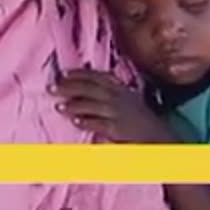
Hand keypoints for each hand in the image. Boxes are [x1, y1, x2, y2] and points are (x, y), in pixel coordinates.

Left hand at [52, 69, 174, 143]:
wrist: (158, 135)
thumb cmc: (140, 117)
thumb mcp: (128, 97)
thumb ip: (111, 90)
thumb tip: (89, 85)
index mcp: (119, 88)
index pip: (96, 76)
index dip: (78, 74)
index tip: (62, 73)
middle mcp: (118, 97)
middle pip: (90, 88)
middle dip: (70, 87)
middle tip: (52, 88)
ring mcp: (118, 112)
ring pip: (92, 105)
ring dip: (74, 105)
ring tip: (59, 107)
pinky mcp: (118, 128)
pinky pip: (99, 124)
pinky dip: (87, 122)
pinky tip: (75, 122)